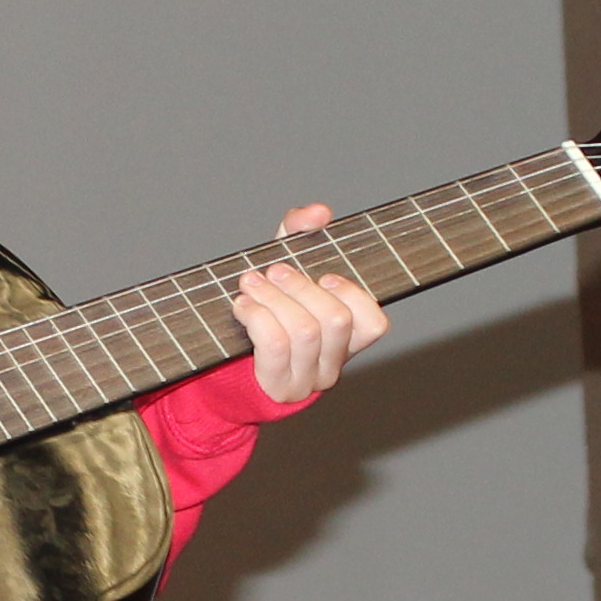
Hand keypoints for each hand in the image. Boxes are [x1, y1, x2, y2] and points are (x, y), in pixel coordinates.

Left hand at [234, 206, 390, 407]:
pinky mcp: (278, 387)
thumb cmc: (264, 315)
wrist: (226, 366)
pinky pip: (275, 346)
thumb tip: (318, 213)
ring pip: (305, 331)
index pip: (374, 324)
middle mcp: (332, 364)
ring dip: (273, 298)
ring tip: (250, 284)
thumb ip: (300, 234)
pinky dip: (257, 317)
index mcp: (345, 340)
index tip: (324, 276)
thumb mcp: (283, 271)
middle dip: (299, 286)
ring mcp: (308, 380)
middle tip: (274, 271)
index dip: (352, 294)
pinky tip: (243, 306)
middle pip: (335, 319)